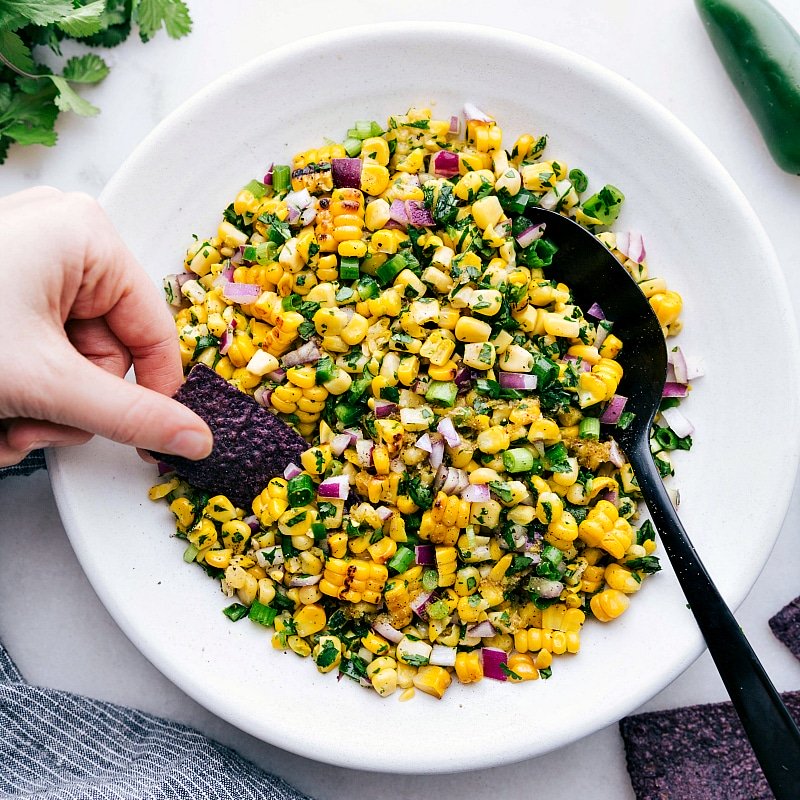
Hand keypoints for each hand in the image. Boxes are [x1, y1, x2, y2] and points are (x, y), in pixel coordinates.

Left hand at [0, 187, 212, 466]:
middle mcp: (63, 238)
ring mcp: (28, 259)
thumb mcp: (46, 381)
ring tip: (3, 414)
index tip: (141, 436)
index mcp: (88, 236)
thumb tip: (195, 439)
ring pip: (71, 357)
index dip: (150, 394)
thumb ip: (131, 415)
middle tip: (32, 420)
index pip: (155, 333)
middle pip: (108, 350)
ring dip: (42, 403)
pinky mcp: (3, 282)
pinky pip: (39, 347)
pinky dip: (19, 387)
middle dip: (72, 402)